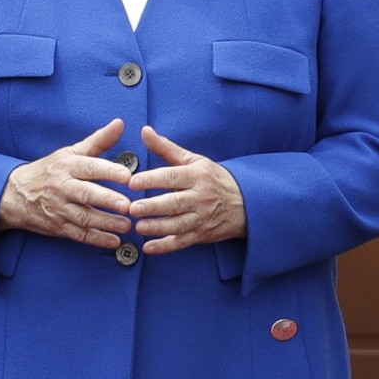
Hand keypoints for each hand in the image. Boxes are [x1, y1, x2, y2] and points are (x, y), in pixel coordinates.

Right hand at [0, 118, 133, 248]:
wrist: (13, 194)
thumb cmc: (49, 170)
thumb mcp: (70, 152)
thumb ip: (99, 141)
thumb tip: (120, 123)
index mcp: (68, 166)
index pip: (90, 167)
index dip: (109, 171)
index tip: (127, 175)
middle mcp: (63, 187)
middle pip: (87, 194)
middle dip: (108, 200)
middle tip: (128, 205)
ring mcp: (59, 209)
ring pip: (84, 217)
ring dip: (106, 223)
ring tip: (127, 225)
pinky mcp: (58, 226)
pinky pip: (78, 234)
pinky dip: (96, 239)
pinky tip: (114, 241)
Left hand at [127, 126, 246, 253]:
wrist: (246, 202)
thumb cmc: (214, 179)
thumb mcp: (194, 160)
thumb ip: (166, 148)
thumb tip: (145, 131)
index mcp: (197, 176)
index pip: (173, 176)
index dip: (152, 179)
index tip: (133, 181)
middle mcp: (201, 197)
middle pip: (175, 202)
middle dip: (153, 206)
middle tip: (132, 208)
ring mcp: (202, 217)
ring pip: (178, 224)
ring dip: (158, 227)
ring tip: (139, 227)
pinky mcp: (201, 234)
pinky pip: (182, 242)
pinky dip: (166, 246)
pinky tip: (149, 248)